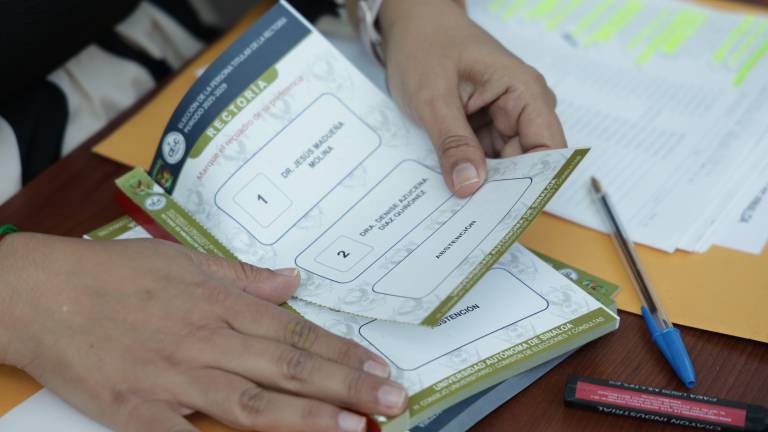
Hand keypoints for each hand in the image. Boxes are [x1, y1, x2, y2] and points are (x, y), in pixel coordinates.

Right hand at [0, 233, 405, 431]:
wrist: (42, 294)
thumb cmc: (116, 273)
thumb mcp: (185, 261)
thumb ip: (244, 277)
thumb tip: (293, 281)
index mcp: (220, 305)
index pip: (295, 333)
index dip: (342, 352)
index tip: (378, 367)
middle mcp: (206, 341)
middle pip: (287, 368)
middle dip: (346, 386)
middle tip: (392, 400)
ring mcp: (173, 378)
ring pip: (252, 403)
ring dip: (306, 418)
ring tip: (351, 428)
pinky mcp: (137, 411)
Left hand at [379, 0, 566, 196]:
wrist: (411, 23)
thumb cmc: (424, 45)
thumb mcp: (432, 97)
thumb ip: (452, 142)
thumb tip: (470, 186)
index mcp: (524, 92)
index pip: (549, 149)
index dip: (535, 185)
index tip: (509, 215)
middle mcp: (522, 107)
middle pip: (526, 164)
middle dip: (503, 191)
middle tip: (474, 222)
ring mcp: (503, 119)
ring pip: (504, 167)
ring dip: (483, 185)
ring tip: (459, 210)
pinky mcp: (484, 127)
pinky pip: (484, 159)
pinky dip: (469, 173)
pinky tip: (453, 189)